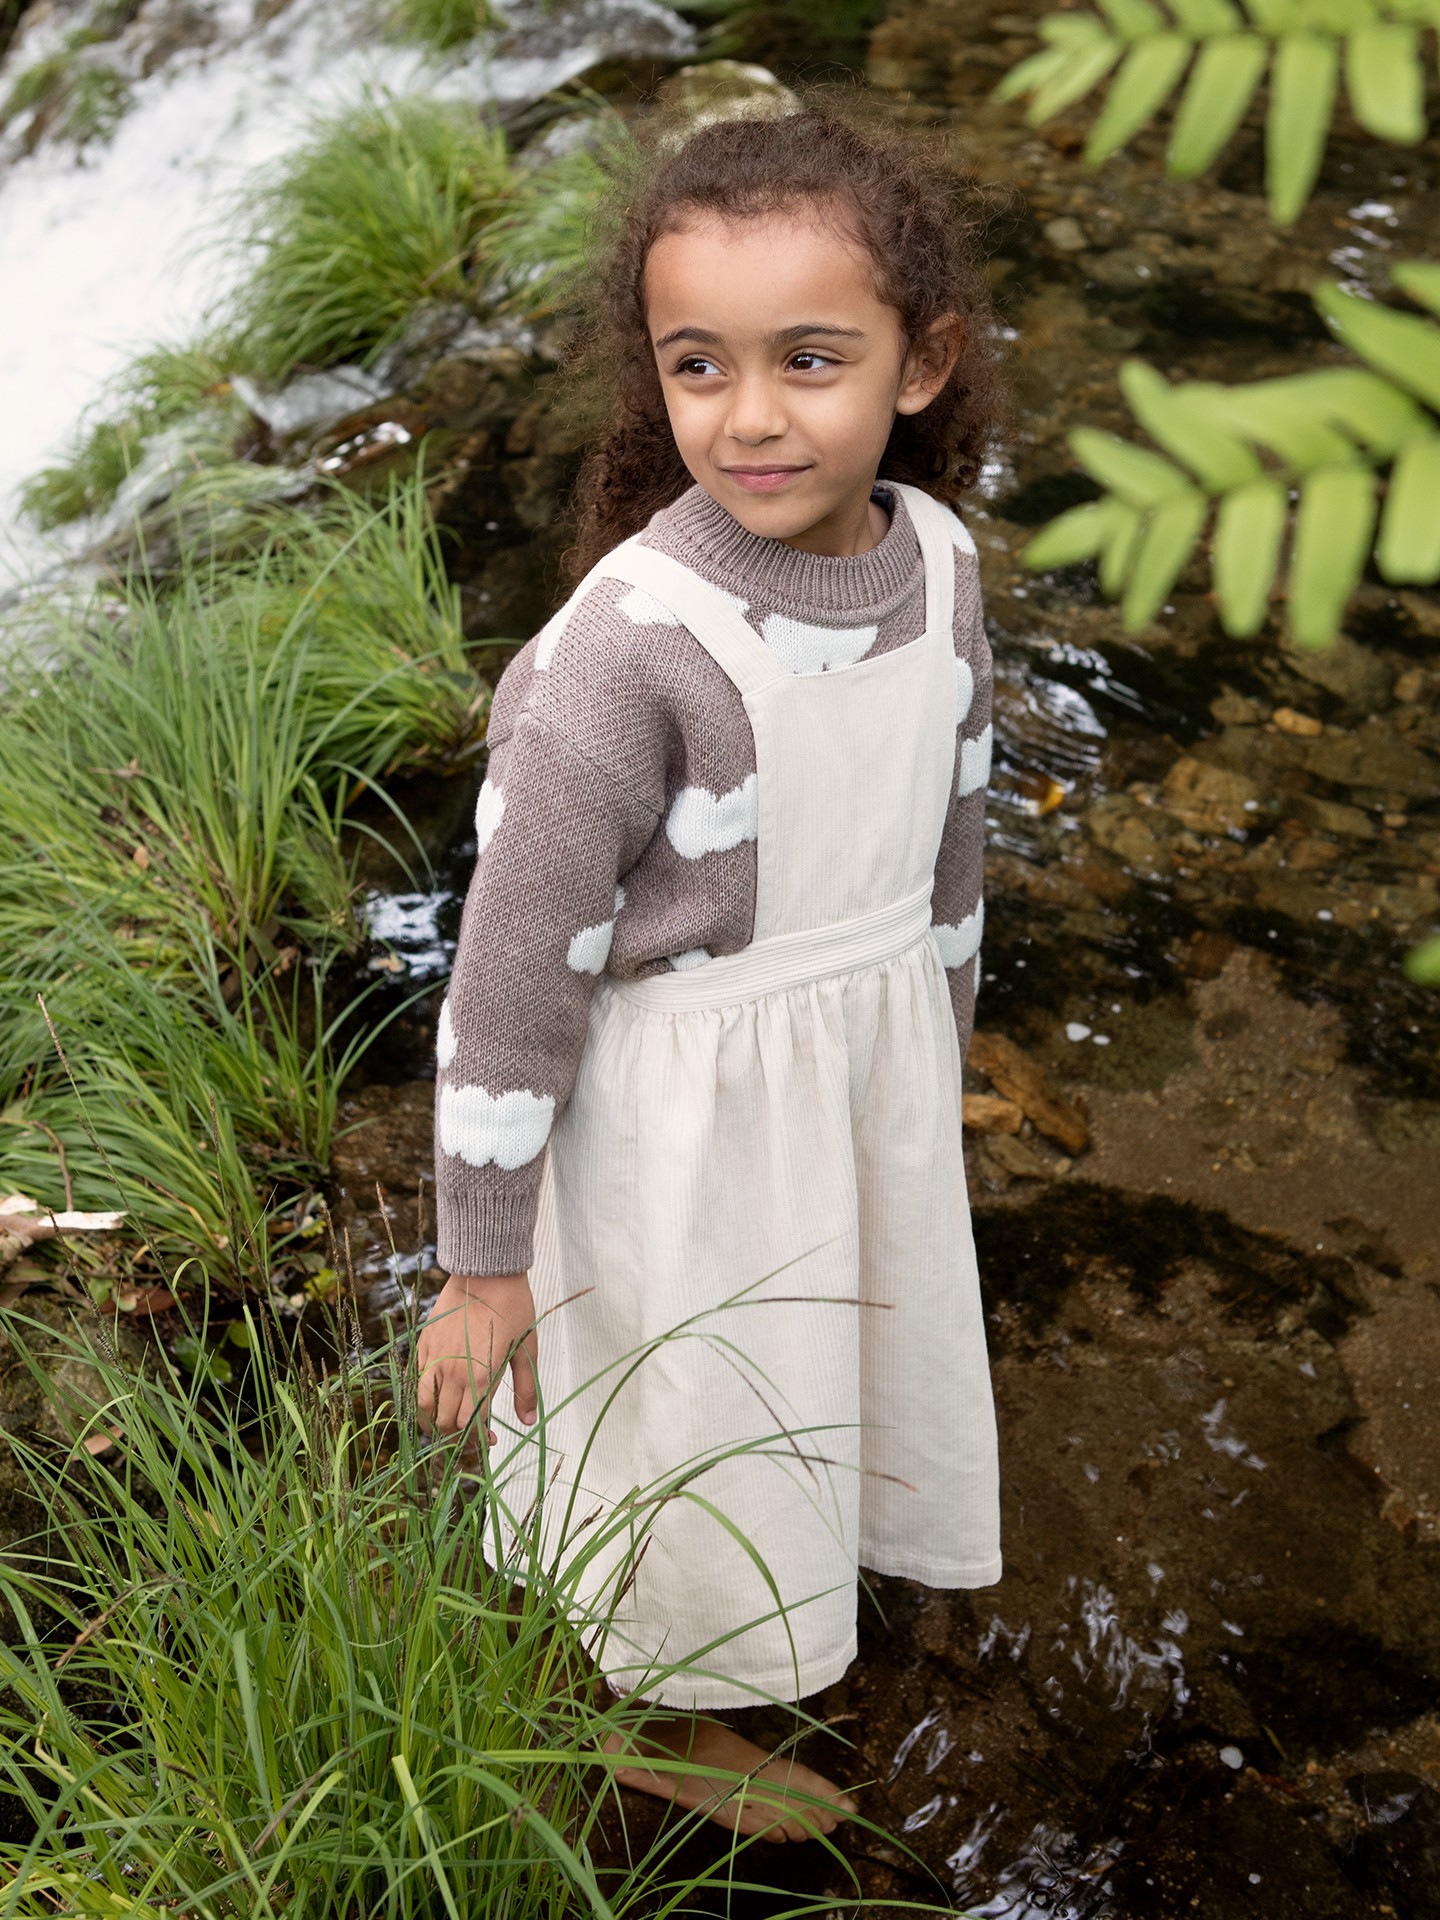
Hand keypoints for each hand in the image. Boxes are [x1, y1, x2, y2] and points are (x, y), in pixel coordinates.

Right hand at [415, 1272, 537, 1443]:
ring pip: (423, 1405)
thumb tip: (528, 1420)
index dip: (479, 1441)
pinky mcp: (424, 1344)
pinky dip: (424, 1394)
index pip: (470, 1426)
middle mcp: (452, 1372)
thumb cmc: (513, 1309)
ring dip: (435, 1419)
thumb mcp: (527, 1350)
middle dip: (457, 1435)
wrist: (486, 1272)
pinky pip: (417, 1379)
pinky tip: (439, 1393)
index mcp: (480, 1377)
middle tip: (471, 1432)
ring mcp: (434, 1358)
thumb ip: (526, 1389)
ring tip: (448, 1420)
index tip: (490, 1440)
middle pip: (445, 1421)